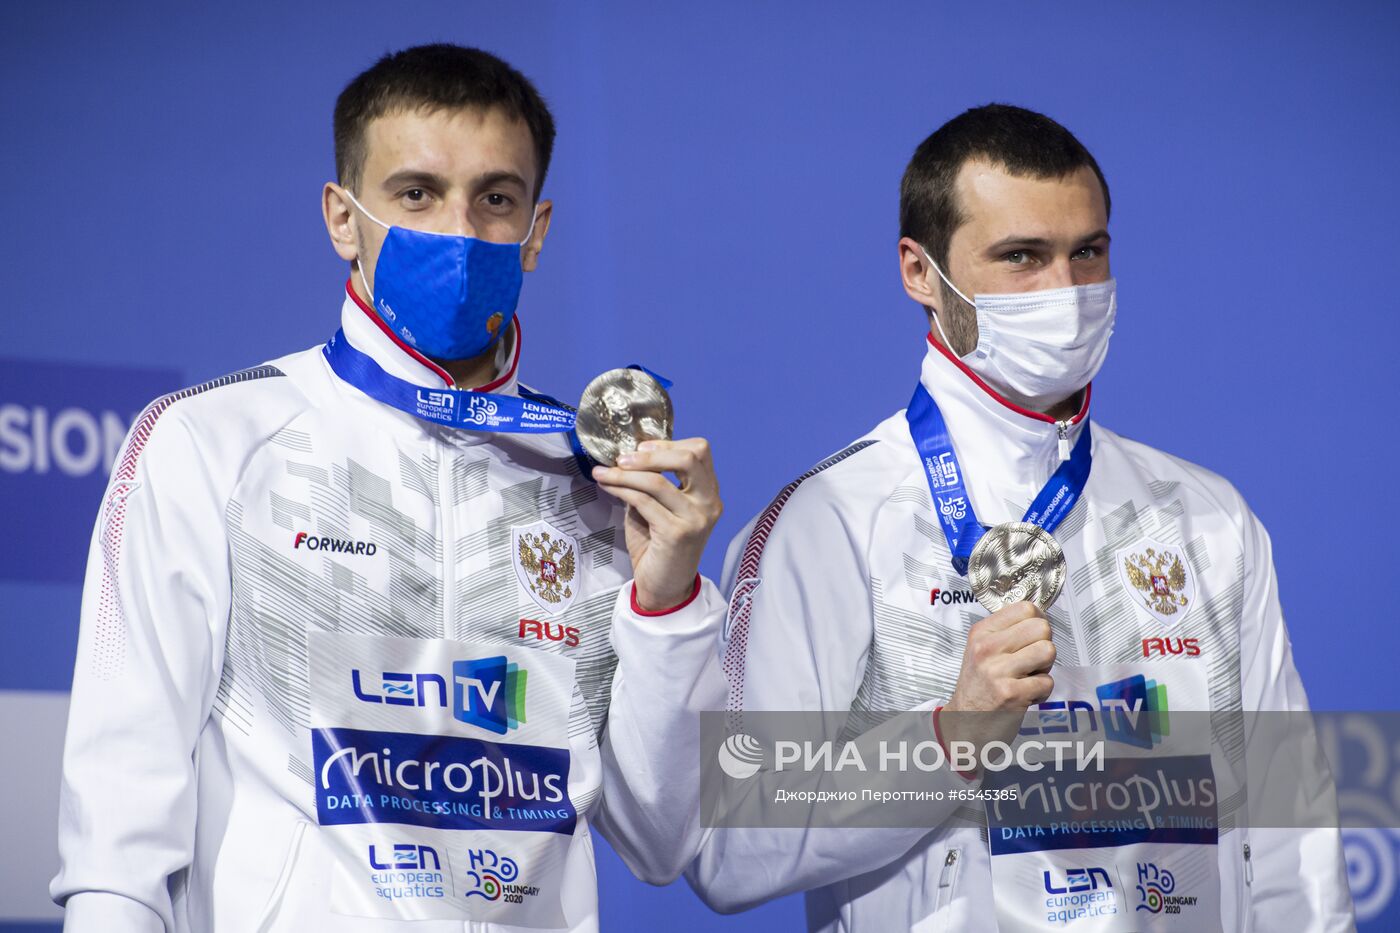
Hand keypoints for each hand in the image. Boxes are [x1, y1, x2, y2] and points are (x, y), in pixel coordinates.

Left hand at [591, 438, 721, 611]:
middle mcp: (709, 503)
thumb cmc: (659, 547)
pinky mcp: (677, 533)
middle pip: (688, 457)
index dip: (668, 443)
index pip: (699, 451)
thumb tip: (627, 458)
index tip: (640, 448)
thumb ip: (652, 483)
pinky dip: (621, 489)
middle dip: (651, 453)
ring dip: (625, 474)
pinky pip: (644, 501)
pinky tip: (608, 487)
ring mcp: (696, 519)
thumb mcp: (658, 508)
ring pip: (658, 480)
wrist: (664, 588)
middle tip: (622, 458)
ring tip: (604, 473)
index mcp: (709, 493)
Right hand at [940, 602, 1054, 762]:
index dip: (1039, 622)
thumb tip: (1041, 616)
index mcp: (982, 632)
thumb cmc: (978, 685)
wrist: (964, 722)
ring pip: (1048, 651)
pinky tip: (1026, 695)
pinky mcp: (1011, 694)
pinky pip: (1047, 682)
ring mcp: (998, 671)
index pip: (1026, 608)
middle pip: (1042, 627)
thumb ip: (1006, 631)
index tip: (1033, 636)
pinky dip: (1042, 692)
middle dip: (1044, 645)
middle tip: (1030, 660)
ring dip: (1045, 668)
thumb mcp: (981, 649)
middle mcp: (987, 648)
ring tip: (1029, 676)